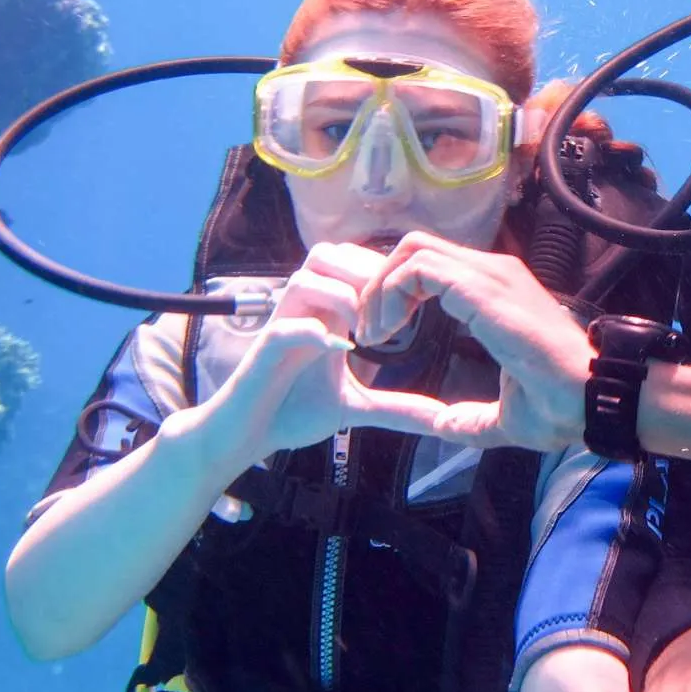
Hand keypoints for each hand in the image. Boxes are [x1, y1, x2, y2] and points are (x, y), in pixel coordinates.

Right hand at [190, 242, 414, 469]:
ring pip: (304, 278)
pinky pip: (284, 327)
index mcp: (325, 313)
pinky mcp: (263, 352)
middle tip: (392, 307)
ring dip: (340, 296)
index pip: (351, 263)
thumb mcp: (356, 408)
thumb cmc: (294, 411)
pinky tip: (342, 349)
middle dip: (364, 272)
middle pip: (327, 255)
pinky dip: (314, 333)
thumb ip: (397, 408)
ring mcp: (281, 327)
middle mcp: (302, 311)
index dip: (382, 272)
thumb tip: (442, 419)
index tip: (413, 304)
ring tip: (366, 330)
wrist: (248, 436)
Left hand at [350, 230, 595, 451]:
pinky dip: (391, 293)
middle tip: (369, 330)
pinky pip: (419, 268)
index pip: (435, 265)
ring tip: (373, 332)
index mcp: (498, 293)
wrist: (592, 395)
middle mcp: (493, 273)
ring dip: (381, 288)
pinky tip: (388, 331)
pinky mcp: (481, 287)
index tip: (383, 335)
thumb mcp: (506, 415)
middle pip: (417, 248)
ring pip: (413, 250)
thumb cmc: (562, 404)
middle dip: (381, 283)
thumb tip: (447, 427)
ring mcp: (489, 275)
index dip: (398, 291)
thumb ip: (472, 419)